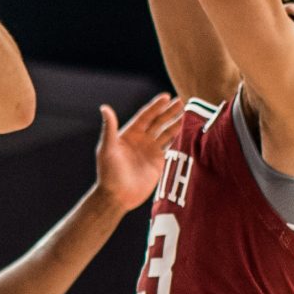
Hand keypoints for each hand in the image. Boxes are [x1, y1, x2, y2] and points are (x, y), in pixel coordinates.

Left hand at [93, 94, 183, 211]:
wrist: (117, 196)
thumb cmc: (108, 173)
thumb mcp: (107, 149)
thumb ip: (109, 128)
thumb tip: (104, 107)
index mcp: (129, 134)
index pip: (145, 116)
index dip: (156, 106)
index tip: (166, 96)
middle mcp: (141, 140)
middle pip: (158, 121)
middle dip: (170, 111)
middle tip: (182, 101)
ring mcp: (150, 150)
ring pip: (166, 133)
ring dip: (177, 123)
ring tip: (188, 113)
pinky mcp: (158, 162)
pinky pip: (170, 147)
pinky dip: (179, 139)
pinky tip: (187, 132)